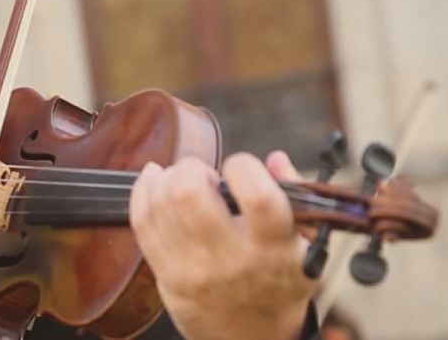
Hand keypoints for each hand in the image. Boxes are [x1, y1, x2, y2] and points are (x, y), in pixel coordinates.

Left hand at [130, 151, 316, 339]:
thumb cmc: (278, 287)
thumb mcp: (305, 248)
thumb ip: (297, 199)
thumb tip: (276, 159)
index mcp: (273, 248)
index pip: (257, 195)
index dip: (244, 166)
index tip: (241, 169)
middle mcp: (232, 259)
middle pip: (189, 193)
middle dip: (193, 168)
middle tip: (204, 175)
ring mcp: (194, 269)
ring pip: (162, 204)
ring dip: (168, 177)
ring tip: (182, 179)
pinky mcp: (167, 276)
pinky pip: (142, 224)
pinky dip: (143, 193)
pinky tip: (154, 181)